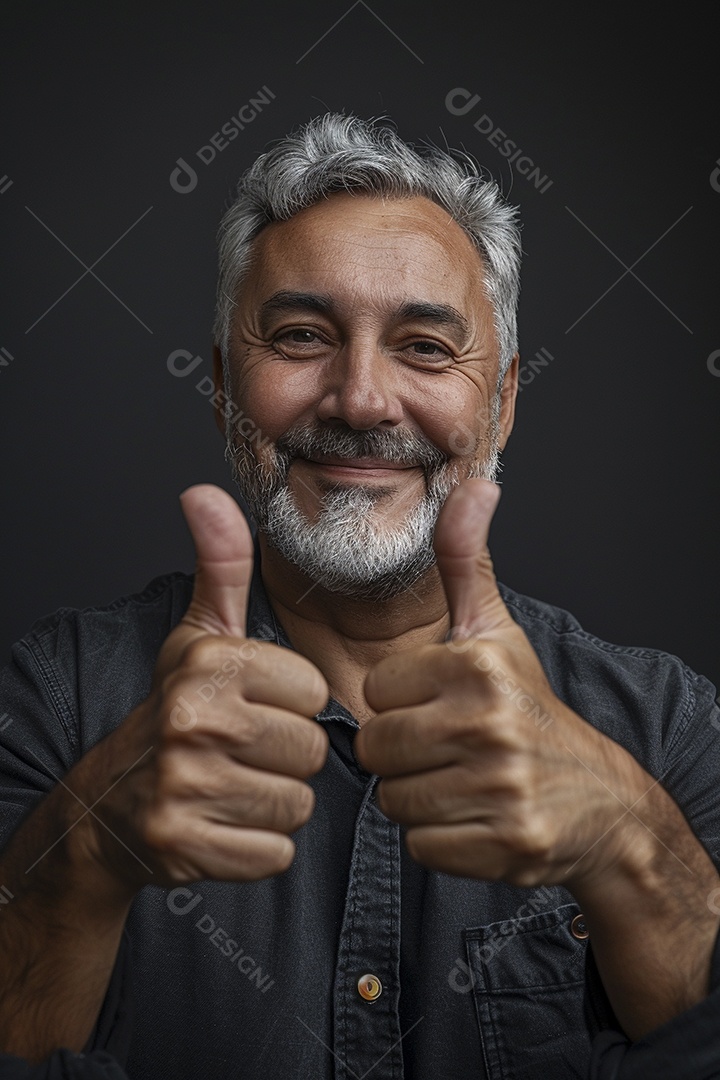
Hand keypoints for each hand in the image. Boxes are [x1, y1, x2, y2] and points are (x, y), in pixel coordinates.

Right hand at [77, 485, 328, 893]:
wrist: (111, 800)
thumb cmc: (176, 708)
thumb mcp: (200, 634)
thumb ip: (222, 566)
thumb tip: (203, 492)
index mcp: (210, 664)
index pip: (313, 693)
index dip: (291, 704)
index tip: (254, 706)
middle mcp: (194, 720)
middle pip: (309, 751)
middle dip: (285, 756)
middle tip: (243, 751)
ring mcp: (185, 787)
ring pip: (297, 804)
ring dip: (274, 801)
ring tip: (234, 784)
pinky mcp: (185, 845)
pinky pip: (275, 852)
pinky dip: (258, 847)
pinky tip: (224, 823)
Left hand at [355, 479, 650, 888]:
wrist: (598, 801)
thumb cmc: (529, 709)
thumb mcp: (497, 631)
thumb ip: (467, 562)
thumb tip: (474, 485)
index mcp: (476, 666)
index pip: (375, 691)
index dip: (400, 702)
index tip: (437, 704)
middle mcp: (488, 724)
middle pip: (377, 749)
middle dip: (403, 754)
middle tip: (446, 750)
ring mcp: (499, 788)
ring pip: (396, 801)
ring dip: (420, 798)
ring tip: (462, 781)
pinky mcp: (504, 845)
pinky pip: (421, 846)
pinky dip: (441, 840)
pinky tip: (476, 818)